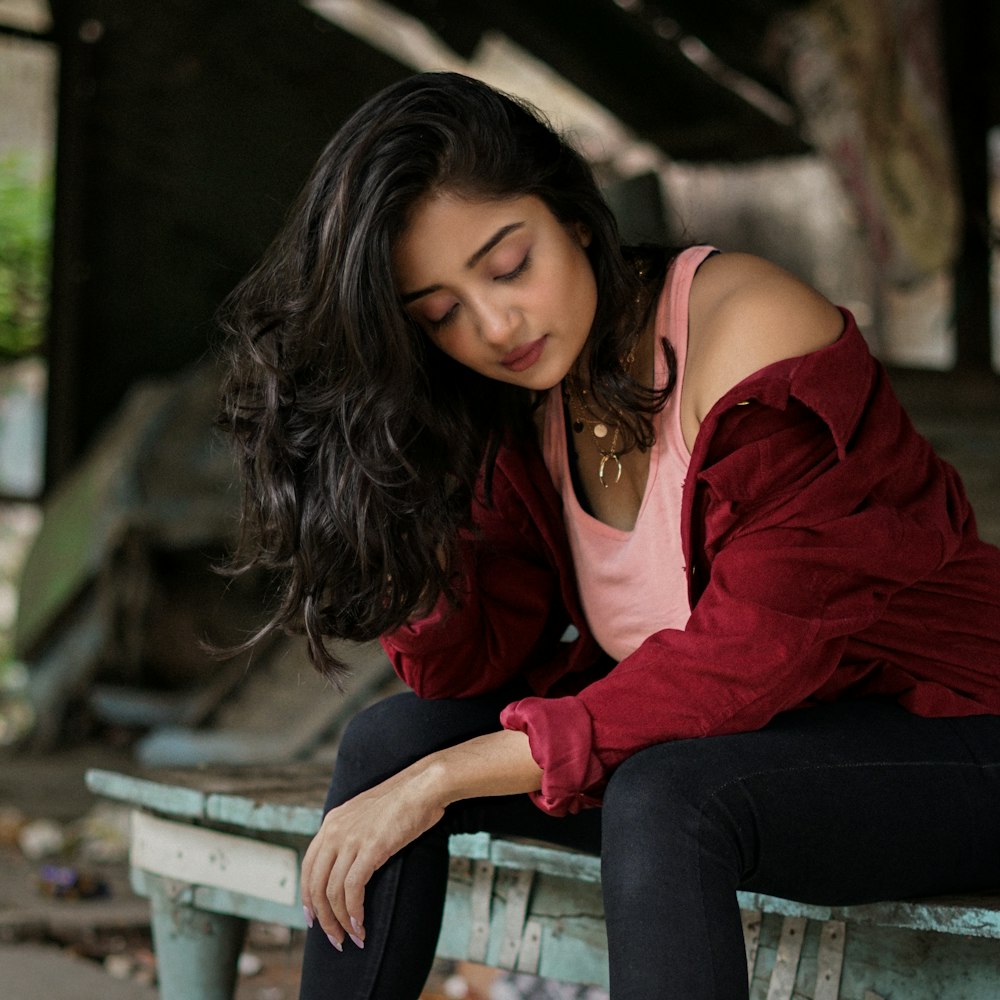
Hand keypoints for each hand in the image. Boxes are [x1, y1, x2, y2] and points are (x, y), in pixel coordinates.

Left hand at [300, 764, 443, 949]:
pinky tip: (361, 925)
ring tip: (351, 937)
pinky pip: (352, 890)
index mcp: (332, 821)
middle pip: (315, 884)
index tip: (313, 918)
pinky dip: (354, 912)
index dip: (307, 896)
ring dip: (340, 921)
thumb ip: (352, 832)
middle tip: (334, 938)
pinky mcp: (370, 849)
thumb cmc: (404, 801)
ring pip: (332, 892)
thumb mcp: (366, 813)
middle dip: (322, 917)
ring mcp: (351, 839)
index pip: (308, 866)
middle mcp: (334, 831)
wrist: (424, 786)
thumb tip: (350, 861)